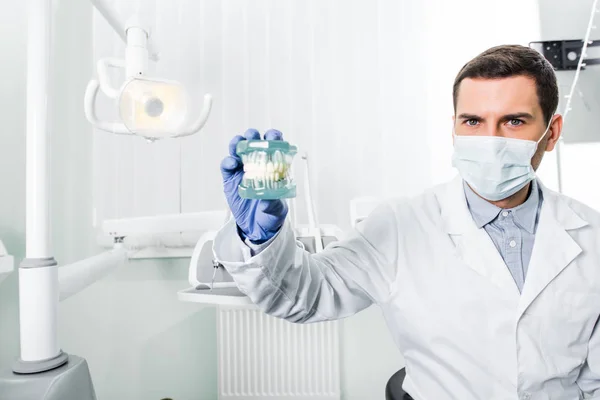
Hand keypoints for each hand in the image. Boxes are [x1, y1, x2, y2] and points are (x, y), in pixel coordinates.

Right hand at [220, 129, 288, 243]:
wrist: (256, 228)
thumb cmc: (270, 215)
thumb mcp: (276, 210)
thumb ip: (272, 203)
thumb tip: (267, 196)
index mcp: (273, 168)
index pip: (274, 147)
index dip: (273, 138)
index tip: (273, 136)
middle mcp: (257, 165)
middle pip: (254, 143)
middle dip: (253, 136)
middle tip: (253, 136)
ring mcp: (242, 171)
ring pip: (238, 150)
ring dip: (238, 143)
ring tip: (239, 144)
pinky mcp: (230, 179)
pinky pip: (227, 166)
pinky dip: (228, 161)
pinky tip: (232, 163)